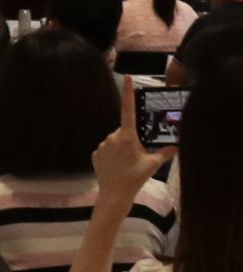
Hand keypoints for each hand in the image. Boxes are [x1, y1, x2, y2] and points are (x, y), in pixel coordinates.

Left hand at [92, 75, 175, 198]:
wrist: (114, 193)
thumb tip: (177, 145)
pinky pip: (107, 150)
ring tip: (127, 164)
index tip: (127, 78)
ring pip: (115, 141)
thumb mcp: (153, 164)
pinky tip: (116, 167)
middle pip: (125, 131)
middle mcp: (112, 136)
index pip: (128, 110)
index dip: (129, 93)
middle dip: (132, 140)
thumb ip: (165, 152)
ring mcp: (101, 145)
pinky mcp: (95, 153)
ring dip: (122, 148)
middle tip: (137, 156)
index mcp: (127, 136)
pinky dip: (112, 155)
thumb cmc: (135, 177)